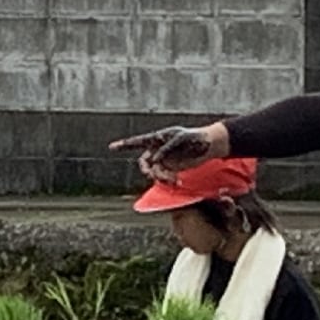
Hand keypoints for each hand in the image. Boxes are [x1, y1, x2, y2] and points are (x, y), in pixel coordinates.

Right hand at [107, 122, 223, 181]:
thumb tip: (155, 159)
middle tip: (154, 176)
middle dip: (148, 171)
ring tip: (173, 180)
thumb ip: (166, 148)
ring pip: (153, 172)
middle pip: (144, 162)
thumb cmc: (195, 137)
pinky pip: (163, 177)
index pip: (138, 141)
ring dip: (161, 177)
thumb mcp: (180, 138)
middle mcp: (158, 149)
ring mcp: (164, 160)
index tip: (111, 148)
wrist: (209, 146)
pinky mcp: (171, 168)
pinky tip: (177, 182)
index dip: (124, 145)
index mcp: (158, 138)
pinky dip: (168, 181)